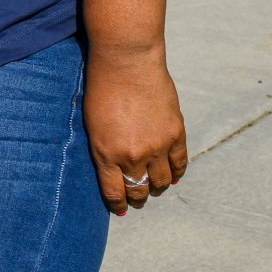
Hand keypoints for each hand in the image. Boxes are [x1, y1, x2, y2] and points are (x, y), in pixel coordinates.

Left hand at [84, 43, 187, 215]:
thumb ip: (104, 149)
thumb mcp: (92, 124)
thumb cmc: (101, 89)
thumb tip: (113, 169)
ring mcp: (157, 146)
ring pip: (161, 181)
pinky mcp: (175, 134)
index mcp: (106, 154)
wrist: (126, 62)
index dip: (118, 205)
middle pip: (139, 190)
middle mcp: (132, 155)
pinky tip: (172, 177)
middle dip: (138, 198)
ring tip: (154, 188)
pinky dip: (176, 173)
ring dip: (157, 188)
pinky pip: (179, 164)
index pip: (115, 193)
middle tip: (138, 200)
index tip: (120, 209)